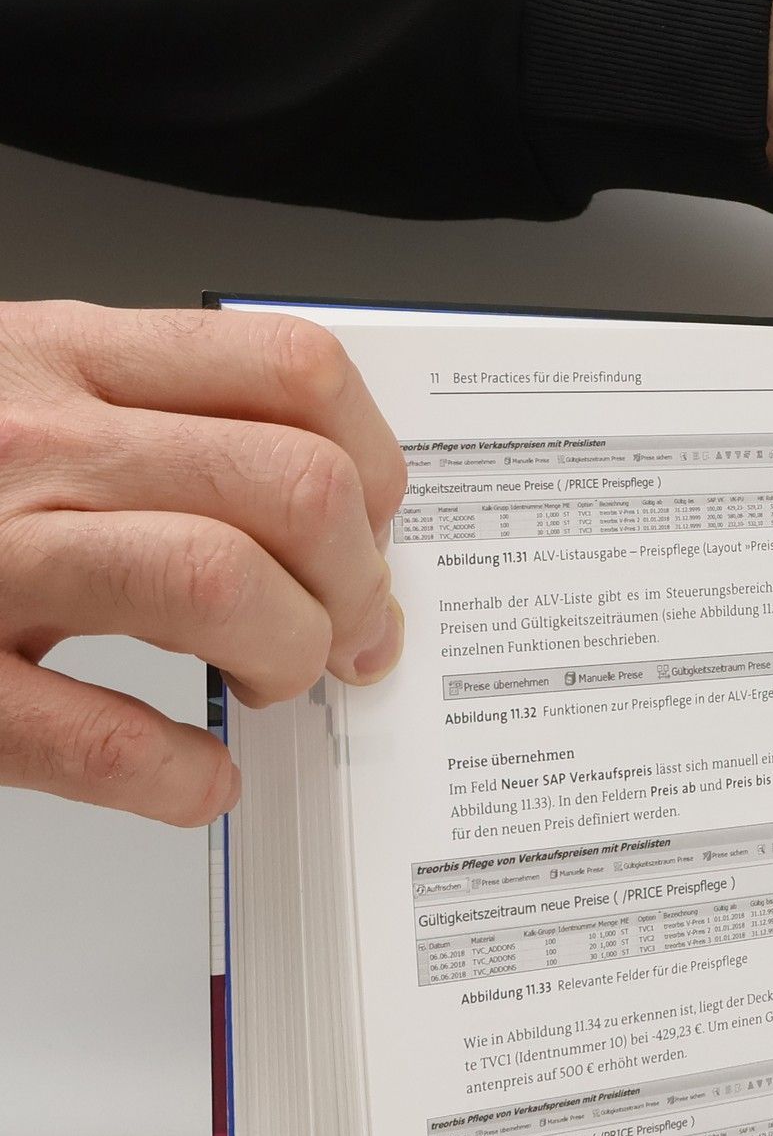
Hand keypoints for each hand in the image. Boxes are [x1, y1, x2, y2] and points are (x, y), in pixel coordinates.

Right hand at [0, 302, 407, 824]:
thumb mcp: (19, 391)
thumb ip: (157, 423)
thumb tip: (327, 505)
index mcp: (65, 359)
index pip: (294, 374)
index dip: (374, 469)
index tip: (374, 530)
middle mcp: (34, 441)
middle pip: (294, 490)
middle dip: (357, 584)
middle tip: (345, 633)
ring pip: (223, 585)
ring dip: (288, 657)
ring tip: (269, 683)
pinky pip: (104, 741)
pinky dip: (181, 776)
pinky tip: (191, 775)